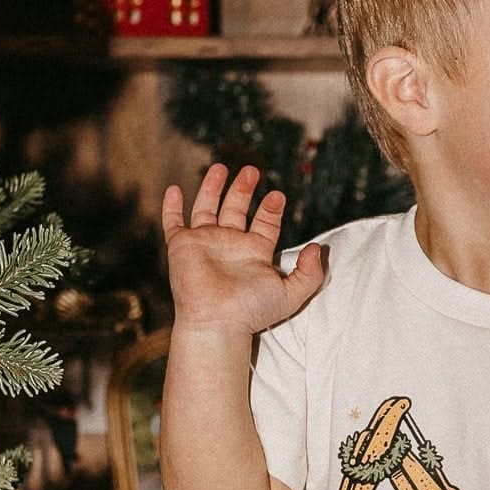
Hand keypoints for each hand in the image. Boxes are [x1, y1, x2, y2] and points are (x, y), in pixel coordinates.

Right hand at [160, 163, 324, 335]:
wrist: (217, 321)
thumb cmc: (252, 311)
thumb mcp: (292, 293)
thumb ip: (310, 272)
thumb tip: (318, 248)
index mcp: (254, 252)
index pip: (264, 223)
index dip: (271, 208)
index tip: (278, 195)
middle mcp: (229, 244)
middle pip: (236, 209)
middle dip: (244, 189)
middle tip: (252, 170)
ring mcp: (204, 243)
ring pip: (206, 208)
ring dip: (212, 187)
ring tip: (221, 167)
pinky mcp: (181, 246)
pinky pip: (173, 222)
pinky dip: (172, 206)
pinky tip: (174, 189)